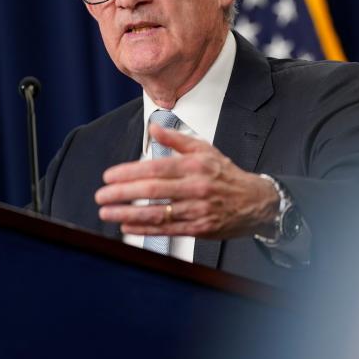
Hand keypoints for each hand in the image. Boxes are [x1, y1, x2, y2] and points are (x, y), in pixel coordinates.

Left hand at [95, 124, 279, 239]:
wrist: (256, 202)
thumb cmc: (227, 176)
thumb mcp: (206, 150)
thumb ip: (176, 140)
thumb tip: (154, 128)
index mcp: (196, 166)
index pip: (156, 168)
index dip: (129, 173)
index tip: (109, 176)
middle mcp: (197, 187)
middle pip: (153, 191)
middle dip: (122, 194)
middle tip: (101, 196)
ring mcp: (198, 210)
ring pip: (157, 213)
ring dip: (128, 214)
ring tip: (107, 212)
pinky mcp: (200, 229)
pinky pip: (167, 230)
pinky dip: (144, 229)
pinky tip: (127, 226)